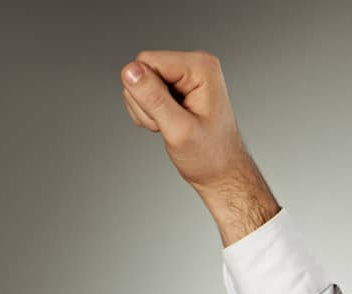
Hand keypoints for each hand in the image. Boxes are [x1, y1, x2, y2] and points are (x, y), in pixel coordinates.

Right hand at [119, 50, 247, 190]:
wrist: (222, 174)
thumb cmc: (210, 157)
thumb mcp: (179, 131)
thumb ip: (153, 99)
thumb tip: (130, 71)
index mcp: (200, 67)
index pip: (147, 61)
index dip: (146, 92)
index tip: (166, 117)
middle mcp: (193, 64)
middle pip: (142, 69)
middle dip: (146, 102)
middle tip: (169, 125)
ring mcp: (184, 75)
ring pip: (140, 82)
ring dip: (147, 110)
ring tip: (170, 126)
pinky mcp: (176, 86)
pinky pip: (145, 91)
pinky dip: (149, 112)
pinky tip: (168, 124)